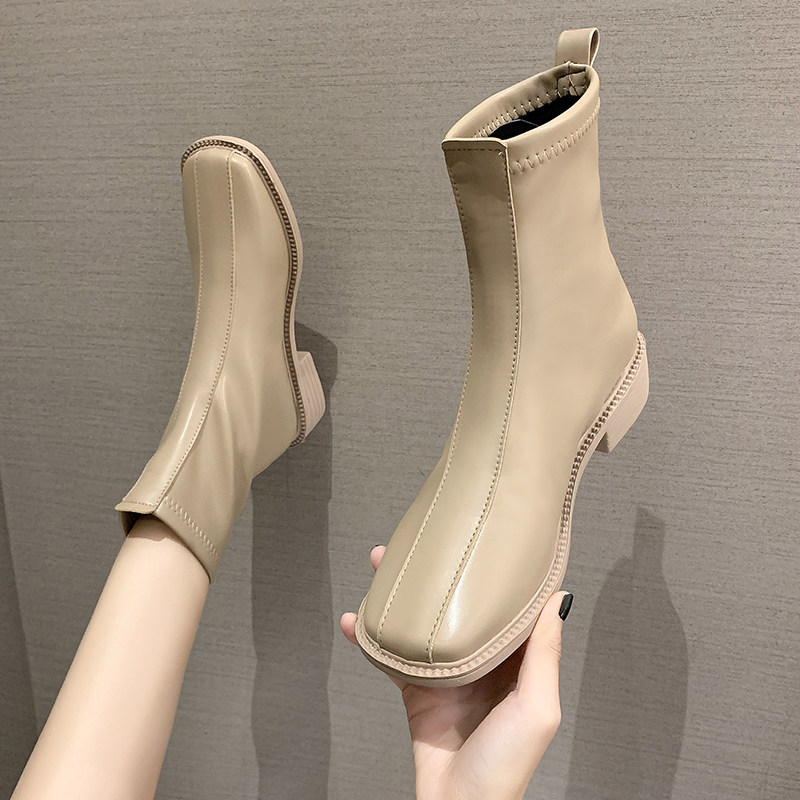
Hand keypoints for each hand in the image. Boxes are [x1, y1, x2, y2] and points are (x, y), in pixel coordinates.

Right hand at [341, 545, 571, 799]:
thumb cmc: (506, 767)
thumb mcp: (537, 708)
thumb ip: (544, 654)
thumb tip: (557, 598)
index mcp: (516, 662)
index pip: (509, 606)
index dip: (497, 572)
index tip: (485, 539)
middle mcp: (482, 662)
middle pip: (459, 605)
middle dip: (439, 575)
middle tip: (419, 542)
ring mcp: (447, 674)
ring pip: (422, 622)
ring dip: (400, 596)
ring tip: (382, 567)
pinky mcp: (417, 690)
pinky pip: (391, 657)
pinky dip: (371, 639)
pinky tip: (354, 622)